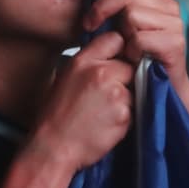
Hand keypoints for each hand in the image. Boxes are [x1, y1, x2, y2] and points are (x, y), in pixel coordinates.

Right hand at [29, 32, 134, 170]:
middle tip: (106, 97)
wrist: (53, 148)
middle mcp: (101, 73)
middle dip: (125, 79)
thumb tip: (114, 56)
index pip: (115, 40)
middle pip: (130, 66)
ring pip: (135, 89)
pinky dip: (125, 117)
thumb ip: (89, 63)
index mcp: (83, 61)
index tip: (116, 63)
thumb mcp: (66, 78)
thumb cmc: (56, 115)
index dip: (119, 51)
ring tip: (103, 113)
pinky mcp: (124, 115)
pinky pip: (135, 109)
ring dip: (126, 100)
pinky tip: (107, 124)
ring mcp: (115, 94)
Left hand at [83, 0, 187, 84]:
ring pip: (132, 15)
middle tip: (90, 25)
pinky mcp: (175, 43)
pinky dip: (132, 51)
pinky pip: (140, 38)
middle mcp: (167, 7)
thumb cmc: (135, 60)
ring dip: (121, 35)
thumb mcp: (119, 27)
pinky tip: (134, 60)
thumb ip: (113, 7)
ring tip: (123, 49)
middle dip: (102, 8)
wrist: (159, 90)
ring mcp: (174, 24)